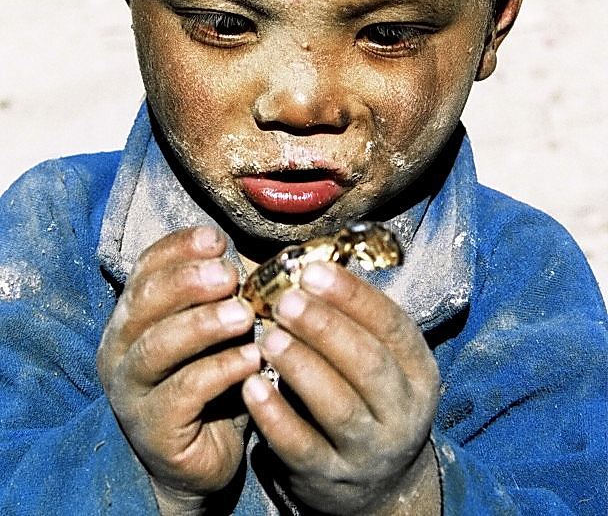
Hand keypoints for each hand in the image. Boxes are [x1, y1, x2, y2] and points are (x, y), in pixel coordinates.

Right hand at [96, 227, 259, 510]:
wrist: (202, 458)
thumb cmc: (211, 382)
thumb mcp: (212, 330)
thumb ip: (220, 294)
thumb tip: (246, 253)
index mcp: (131, 315)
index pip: (145, 268)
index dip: (179, 248)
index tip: (216, 239)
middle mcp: (120, 348)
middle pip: (144, 300)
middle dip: (188, 281)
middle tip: (229, 275)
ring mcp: (130, 390)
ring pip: (158, 346)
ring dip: (204, 324)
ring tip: (244, 316)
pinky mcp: (153, 428)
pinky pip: (184, 392)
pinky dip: (221, 370)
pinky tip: (252, 359)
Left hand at [242, 261, 440, 514]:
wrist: (379, 486)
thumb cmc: (370, 400)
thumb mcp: (384, 362)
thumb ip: (356, 322)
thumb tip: (310, 266)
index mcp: (418, 371)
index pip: (393, 326)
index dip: (353, 296)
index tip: (313, 270)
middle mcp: (401, 412)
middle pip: (368, 365)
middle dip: (325, 327)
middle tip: (286, 301)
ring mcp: (368, 450)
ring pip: (337, 407)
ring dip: (301, 367)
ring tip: (268, 337)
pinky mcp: (329, 478)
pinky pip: (302, 447)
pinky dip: (275, 416)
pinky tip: (251, 386)